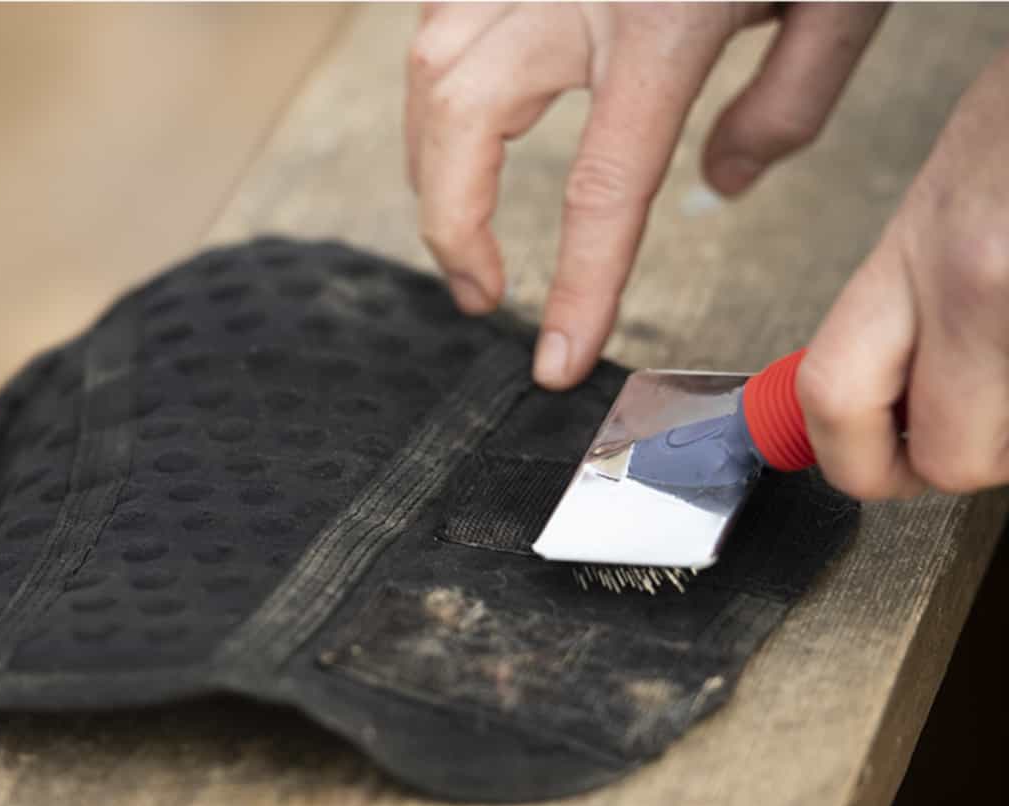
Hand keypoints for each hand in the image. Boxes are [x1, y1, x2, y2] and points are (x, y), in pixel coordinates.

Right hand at [405, 2, 885, 387]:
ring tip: (461, 227)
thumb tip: (723, 183)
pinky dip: (436, 85)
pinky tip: (457, 124)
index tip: (555, 361)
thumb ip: (787, 104)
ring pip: (427, 67)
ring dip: (429, 164)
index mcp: (660, 21)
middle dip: (450, 228)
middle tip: (479, 293)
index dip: (575, 291)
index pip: (600, 194)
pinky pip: (439, 14)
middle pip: (458, 126)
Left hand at [797, 47, 1008, 497]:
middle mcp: (986, 277)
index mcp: (924, 242)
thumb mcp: (956, 188)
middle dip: (966, 455)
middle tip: (976, 421)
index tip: (870, 465)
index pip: (832, 398)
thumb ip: (905, 294)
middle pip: (951, 459)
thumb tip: (878, 392)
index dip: (851, 459)